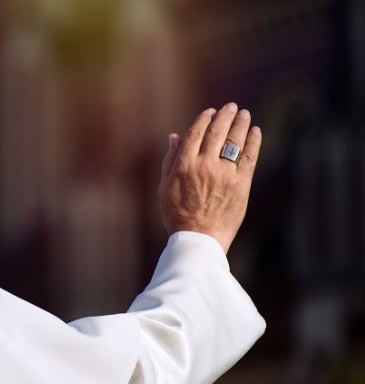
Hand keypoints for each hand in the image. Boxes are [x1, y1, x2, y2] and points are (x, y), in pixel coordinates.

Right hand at [158, 102, 262, 252]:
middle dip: (225, 116)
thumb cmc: (178, 214)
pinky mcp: (241, 184)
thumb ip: (170, 160)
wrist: (199, 238)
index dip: (204, 119)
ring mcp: (224, 174)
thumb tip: (175, 136)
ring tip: (244, 114)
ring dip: (240, 124)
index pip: (196, 133)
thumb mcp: (165, 186)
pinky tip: (255, 131)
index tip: (210, 111)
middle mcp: (204, 166)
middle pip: (217, 132)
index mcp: (183, 165)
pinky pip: (249, 157)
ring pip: (234, 141)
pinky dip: (253, 141)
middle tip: (231, 107)